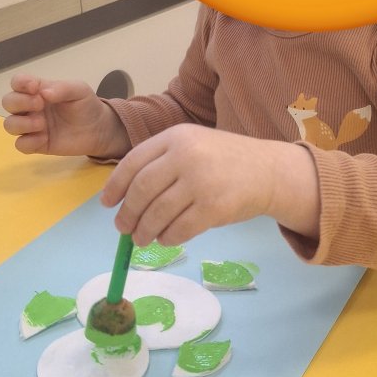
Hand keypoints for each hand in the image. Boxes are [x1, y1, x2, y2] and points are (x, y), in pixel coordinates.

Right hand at [1, 73, 130, 157]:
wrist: (98, 129)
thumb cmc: (85, 105)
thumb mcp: (79, 90)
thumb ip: (62, 88)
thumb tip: (43, 93)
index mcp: (38, 90)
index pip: (17, 82)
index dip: (20, 83)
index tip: (35, 87)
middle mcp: (30, 107)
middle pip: (8, 102)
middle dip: (19, 102)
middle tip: (40, 105)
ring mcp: (31, 127)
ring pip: (9, 124)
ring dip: (21, 123)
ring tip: (42, 124)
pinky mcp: (36, 144)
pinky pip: (20, 144)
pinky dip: (28, 142)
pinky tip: (44, 139)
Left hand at [99, 123, 320, 244]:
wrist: (269, 170)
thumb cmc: (225, 160)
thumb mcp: (193, 145)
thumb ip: (162, 162)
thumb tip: (123, 198)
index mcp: (176, 137)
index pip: (133, 162)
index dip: (115, 186)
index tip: (107, 203)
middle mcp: (186, 155)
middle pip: (142, 190)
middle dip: (128, 213)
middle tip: (123, 228)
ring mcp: (201, 181)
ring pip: (158, 213)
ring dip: (144, 231)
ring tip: (141, 239)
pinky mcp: (215, 208)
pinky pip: (179, 229)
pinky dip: (167, 238)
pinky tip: (165, 239)